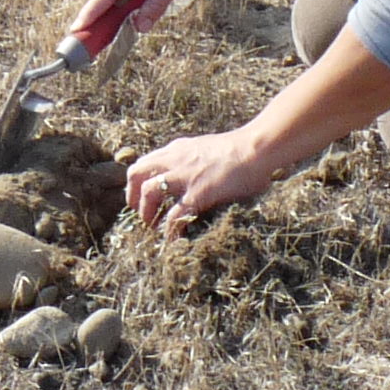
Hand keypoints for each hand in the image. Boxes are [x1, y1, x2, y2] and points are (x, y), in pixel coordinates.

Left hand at [125, 128, 292, 233]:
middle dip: (132, 196)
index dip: (138, 182)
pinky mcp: (197, 193)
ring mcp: (184, 176)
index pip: (145, 162)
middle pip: (136, 173)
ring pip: (148, 192)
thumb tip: (192, 175)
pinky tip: (171, 242)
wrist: (256, 149)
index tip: (141, 197)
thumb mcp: (206, 148)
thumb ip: (192, 160)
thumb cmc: (240, 150)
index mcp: (177, 149)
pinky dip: (169, 231)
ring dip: (146, 213)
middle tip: (140, 213)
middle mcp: (175, 160)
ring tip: (153, 227)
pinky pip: (174, 216)